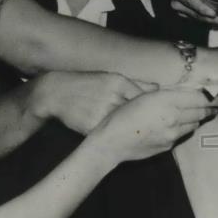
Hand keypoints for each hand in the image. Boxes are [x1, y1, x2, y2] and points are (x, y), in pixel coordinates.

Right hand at [31, 71, 156, 134]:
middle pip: (138, 113)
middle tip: (155, 128)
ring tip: (138, 135)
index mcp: (119, 82)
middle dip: (146, 121)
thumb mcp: (111, 77)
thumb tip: (158, 88)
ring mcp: (101, 113)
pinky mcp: (91, 127)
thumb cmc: (88, 84)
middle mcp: (112, 96)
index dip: (154, 108)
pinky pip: (109, 135)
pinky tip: (120, 139)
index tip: (161, 115)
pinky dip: (116, 137)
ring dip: (132, 131)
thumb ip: (136, 83)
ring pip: (125, 126)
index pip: (146, 98)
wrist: (56, 93)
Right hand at [89, 87, 217, 163]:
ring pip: (194, 124)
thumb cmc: (123, 114)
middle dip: (210, 107)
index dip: (211, 97)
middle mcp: (173, 118)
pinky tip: (177, 124)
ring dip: (197, 118)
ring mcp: (172, 134)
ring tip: (200, 112)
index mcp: (167, 102)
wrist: (111, 142)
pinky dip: (183, 128)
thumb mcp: (144, 96)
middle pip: (201, 112)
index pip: (199, 99)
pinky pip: (182, 134)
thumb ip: (168, 93)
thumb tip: (187, 92)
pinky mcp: (168, 145)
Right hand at [170, 0, 217, 27]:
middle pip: (196, 14)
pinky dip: (211, 21)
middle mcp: (177, 3)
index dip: (202, 8)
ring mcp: (181, 10)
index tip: (213, 14)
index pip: (190, 1)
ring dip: (214, 22)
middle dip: (213, 19)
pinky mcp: (186, 14)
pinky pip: (200, 19)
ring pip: (199, 19)